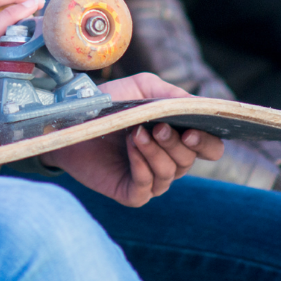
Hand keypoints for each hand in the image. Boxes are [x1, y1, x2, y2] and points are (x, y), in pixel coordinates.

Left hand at [38, 72, 223, 205]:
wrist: (71, 119)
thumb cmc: (109, 102)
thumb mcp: (140, 89)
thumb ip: (170, 94)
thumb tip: (196, 105)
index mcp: (176, 137)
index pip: (209, 147)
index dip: (207, 142)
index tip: (192, 131)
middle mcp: (168, 160)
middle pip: (189, 160)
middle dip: (176, 144)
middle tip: (158, 128)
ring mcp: (151, 178)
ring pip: (169, 173)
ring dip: (155, 152)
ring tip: (136, 133)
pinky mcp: (131, 192)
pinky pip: (147, 186)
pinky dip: (141, 165)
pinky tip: (130, 147)